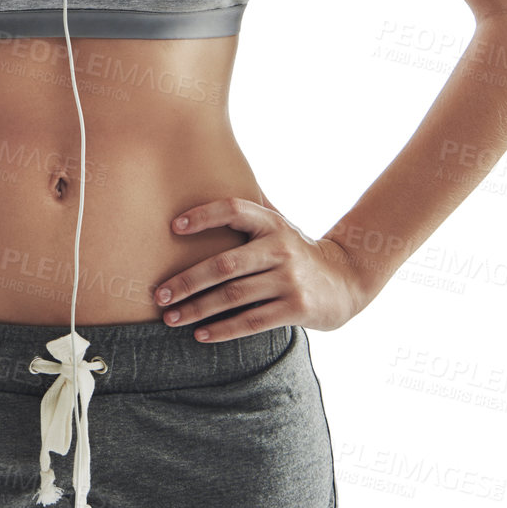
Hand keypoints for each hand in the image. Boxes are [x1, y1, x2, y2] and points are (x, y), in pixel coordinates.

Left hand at [153, 196, 366, 340]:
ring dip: (197, 309)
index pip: (234, 210)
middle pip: (225, 265)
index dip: (204, 216)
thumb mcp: (280, 224)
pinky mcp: (296, 308)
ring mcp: (289, 280)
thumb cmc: (298, 250)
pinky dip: (223, 329)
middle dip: (187, 281)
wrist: (346, 281)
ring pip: (234, 297)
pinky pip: (252, 321)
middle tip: (159, 294)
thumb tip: (213, 172)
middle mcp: (280, 248)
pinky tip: (199, 334)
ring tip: (170, 317)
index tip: (173, 227)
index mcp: (272, 223)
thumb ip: (251, 210)